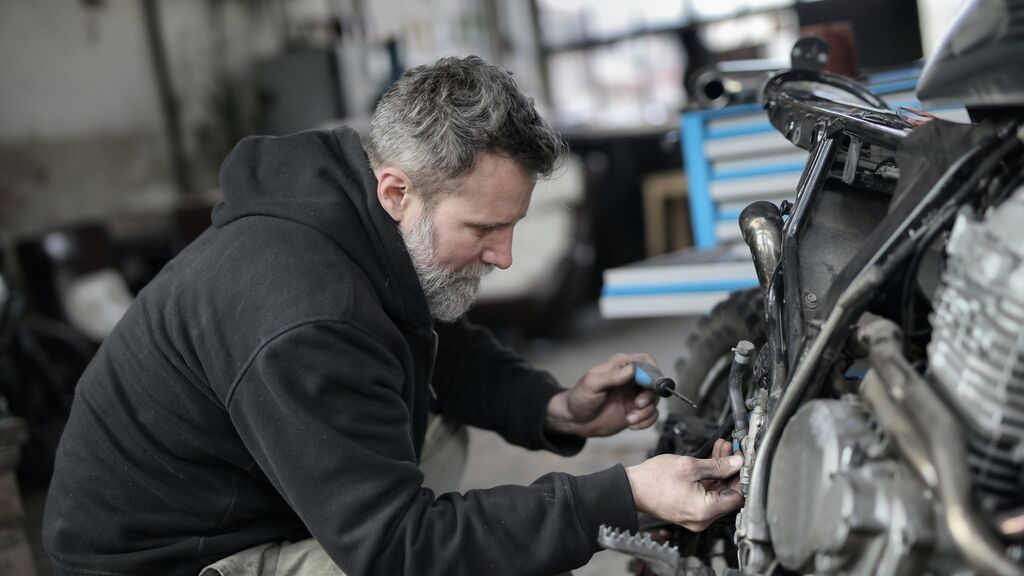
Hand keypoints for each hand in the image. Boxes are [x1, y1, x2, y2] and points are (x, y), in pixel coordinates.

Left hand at [545, 353, 659, 437]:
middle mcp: (631, 380)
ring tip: (630, 419)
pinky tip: (632, 425)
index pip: (646, 362)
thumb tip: (631, 370)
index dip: (653, 372)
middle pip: (654, 382)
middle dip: (650, 396)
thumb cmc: (580, 398)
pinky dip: (646, 422)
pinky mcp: (635, 411)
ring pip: (654, 400)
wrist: (575, 420)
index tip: (650, 386)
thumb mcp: (592, 385)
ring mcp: (634, 396)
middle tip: (638, 405)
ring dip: (646, 412)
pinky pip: (651, 415)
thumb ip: (611, 376)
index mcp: (620, 367)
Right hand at [625, 444, 743, 531]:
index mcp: (706, 510)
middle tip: (731, 449)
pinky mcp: (689, 510)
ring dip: (721, 471)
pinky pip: (706, 494)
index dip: (741, 476)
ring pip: (717, 492)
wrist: (631, 488)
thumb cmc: (654, 479)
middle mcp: (703, 518)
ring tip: (721, 448)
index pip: (738, 496)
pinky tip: (711, 459)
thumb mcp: (690, 466)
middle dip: (731, 469)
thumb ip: (717, 465)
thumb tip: (737, 462)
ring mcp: (696, 516)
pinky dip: (710, 478)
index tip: (742, 459)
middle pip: (728, 494)